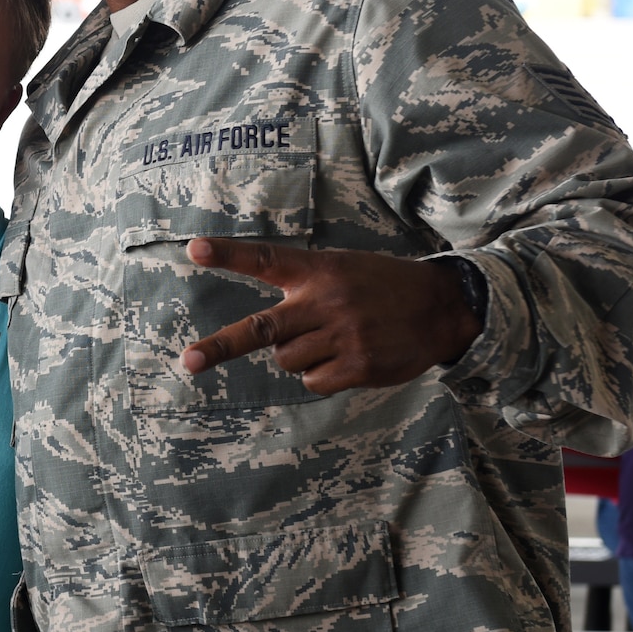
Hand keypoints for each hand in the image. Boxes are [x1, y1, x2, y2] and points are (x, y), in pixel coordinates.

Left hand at [180, 237, 481, 395]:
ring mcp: (342, 335)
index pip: (266, 259)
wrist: (443, 307)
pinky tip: (348, 359)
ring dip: (298, 357)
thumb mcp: (343, 268)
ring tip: (332, 340)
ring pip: (286, 360)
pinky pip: (313, 382)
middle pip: (261, 329)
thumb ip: (304, 288)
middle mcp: (326, 301)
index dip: (228, 254)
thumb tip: (264, 337)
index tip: (193, 250)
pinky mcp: (358, 365)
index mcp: (319, 270)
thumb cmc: (381, 287)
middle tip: (189, 361)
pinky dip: (321, 377)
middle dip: (220, 347)